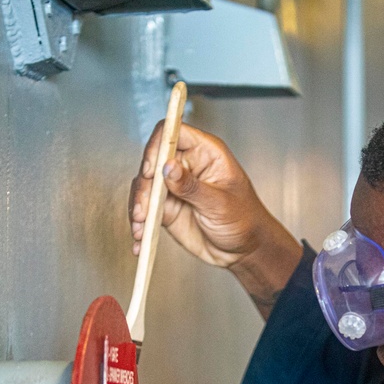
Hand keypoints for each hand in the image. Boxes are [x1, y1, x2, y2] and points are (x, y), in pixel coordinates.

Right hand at [129, 122, 301, 317]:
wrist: (245, 249)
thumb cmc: (245, 220)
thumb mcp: (221, 203)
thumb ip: (192, 186)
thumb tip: (168, 167)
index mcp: (206, 153)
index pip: (173, 133)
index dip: (158, 146)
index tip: (152, 170)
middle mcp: (186, 165)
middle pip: (152, 160)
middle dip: (144, 185)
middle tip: (144, 208)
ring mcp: (174, 187)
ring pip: (144, 186)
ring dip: (138, 205)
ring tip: (141, 225)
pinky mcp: (166, 207)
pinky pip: (145, 208)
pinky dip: (139, 222)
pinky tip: (140, 235)